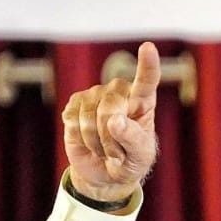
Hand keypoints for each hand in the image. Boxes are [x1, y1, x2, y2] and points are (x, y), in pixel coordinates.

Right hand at [62, 40, 159, 202]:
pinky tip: (89, 142)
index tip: (148, 47)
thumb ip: (133, 138)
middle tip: (117, 154)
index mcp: (143, 100)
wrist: (106, 173)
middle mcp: (119, 92)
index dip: (147, 64)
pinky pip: (73, 121)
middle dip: (111, 138)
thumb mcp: (141, 156)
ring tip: (105, 149)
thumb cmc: (131, 161)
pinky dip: (81, 139)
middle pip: (110, 107)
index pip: (146, 80)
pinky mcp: (75, 104)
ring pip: (89, 117)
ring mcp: (95, 95)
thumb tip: (114, 120)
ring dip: (97, 142)